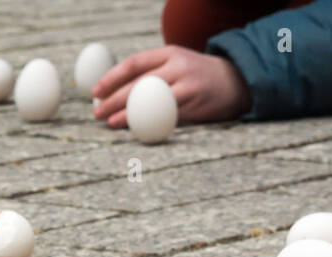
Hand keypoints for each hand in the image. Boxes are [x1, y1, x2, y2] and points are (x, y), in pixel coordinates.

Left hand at [92, 46, 251, 127]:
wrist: (236, 80)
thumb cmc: (196, 77)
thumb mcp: (175, 65)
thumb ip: (151, 73)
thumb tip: (114, 91)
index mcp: (168, 53)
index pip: (134, 63)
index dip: (111, 77)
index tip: (95, 92)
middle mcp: (177, 65)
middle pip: (138, 82)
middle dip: (113, 98)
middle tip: (97, 112)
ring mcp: (186, 83)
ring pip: (150, 99)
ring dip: (128, 113)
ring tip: (111, 122)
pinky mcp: (194, 101)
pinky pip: (166, 114)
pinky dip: (148, 123)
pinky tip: (137, 129)